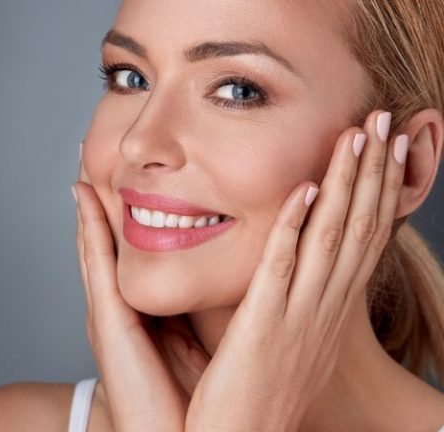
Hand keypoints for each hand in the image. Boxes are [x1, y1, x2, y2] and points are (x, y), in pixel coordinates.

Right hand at [73, 145, 209, 431]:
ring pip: (92, 243)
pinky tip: (85, 193)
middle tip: (88, 153)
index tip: (126, 176)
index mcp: (141, 312)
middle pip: (103, 241)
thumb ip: (195, 313)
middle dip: (97, 199)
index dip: (123, 214)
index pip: (128, 253)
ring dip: (86, 202)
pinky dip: (88, 226)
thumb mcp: (194, 344)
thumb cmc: (190, 400)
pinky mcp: (105, 320)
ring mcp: (105, 311)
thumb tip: (218, 286)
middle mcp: (117, 307)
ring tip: (81, 160)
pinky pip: (95, 262)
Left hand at [184, 110, 407, 430]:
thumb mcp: (285, 346)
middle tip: (385, 122)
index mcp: (328, 313)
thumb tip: (282, 275)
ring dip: (346, 184)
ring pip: (331, 240)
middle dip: (374, 173)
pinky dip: (295, 227)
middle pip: (359, 230)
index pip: (363, 242)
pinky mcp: (264, 328)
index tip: (387, 150)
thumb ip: (285, 306)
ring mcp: (298, 317)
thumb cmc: (254, 398)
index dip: (378, 193)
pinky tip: (303, 189)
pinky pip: (283, 269)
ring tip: (357, 136)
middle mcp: (324, 310)